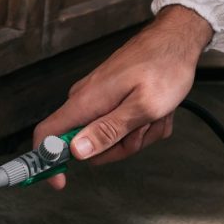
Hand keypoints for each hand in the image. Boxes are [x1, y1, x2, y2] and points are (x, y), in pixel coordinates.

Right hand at [33, 5, 212, 188]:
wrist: (177, 42)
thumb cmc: (164, 68)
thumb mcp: (142, 107)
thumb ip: (108, 131)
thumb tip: (77, 151)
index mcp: (86, 102)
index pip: (46, 135)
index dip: (47, 163)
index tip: (60, 182)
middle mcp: (86, 101)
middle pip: (86, 146)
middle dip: (118, 147)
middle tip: (141, 129)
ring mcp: (99, 100)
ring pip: (110, 138)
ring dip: (138, 133)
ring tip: (155, 113)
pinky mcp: (112, 99)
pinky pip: (122, 126)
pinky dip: (143, 123)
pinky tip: (157, 109)